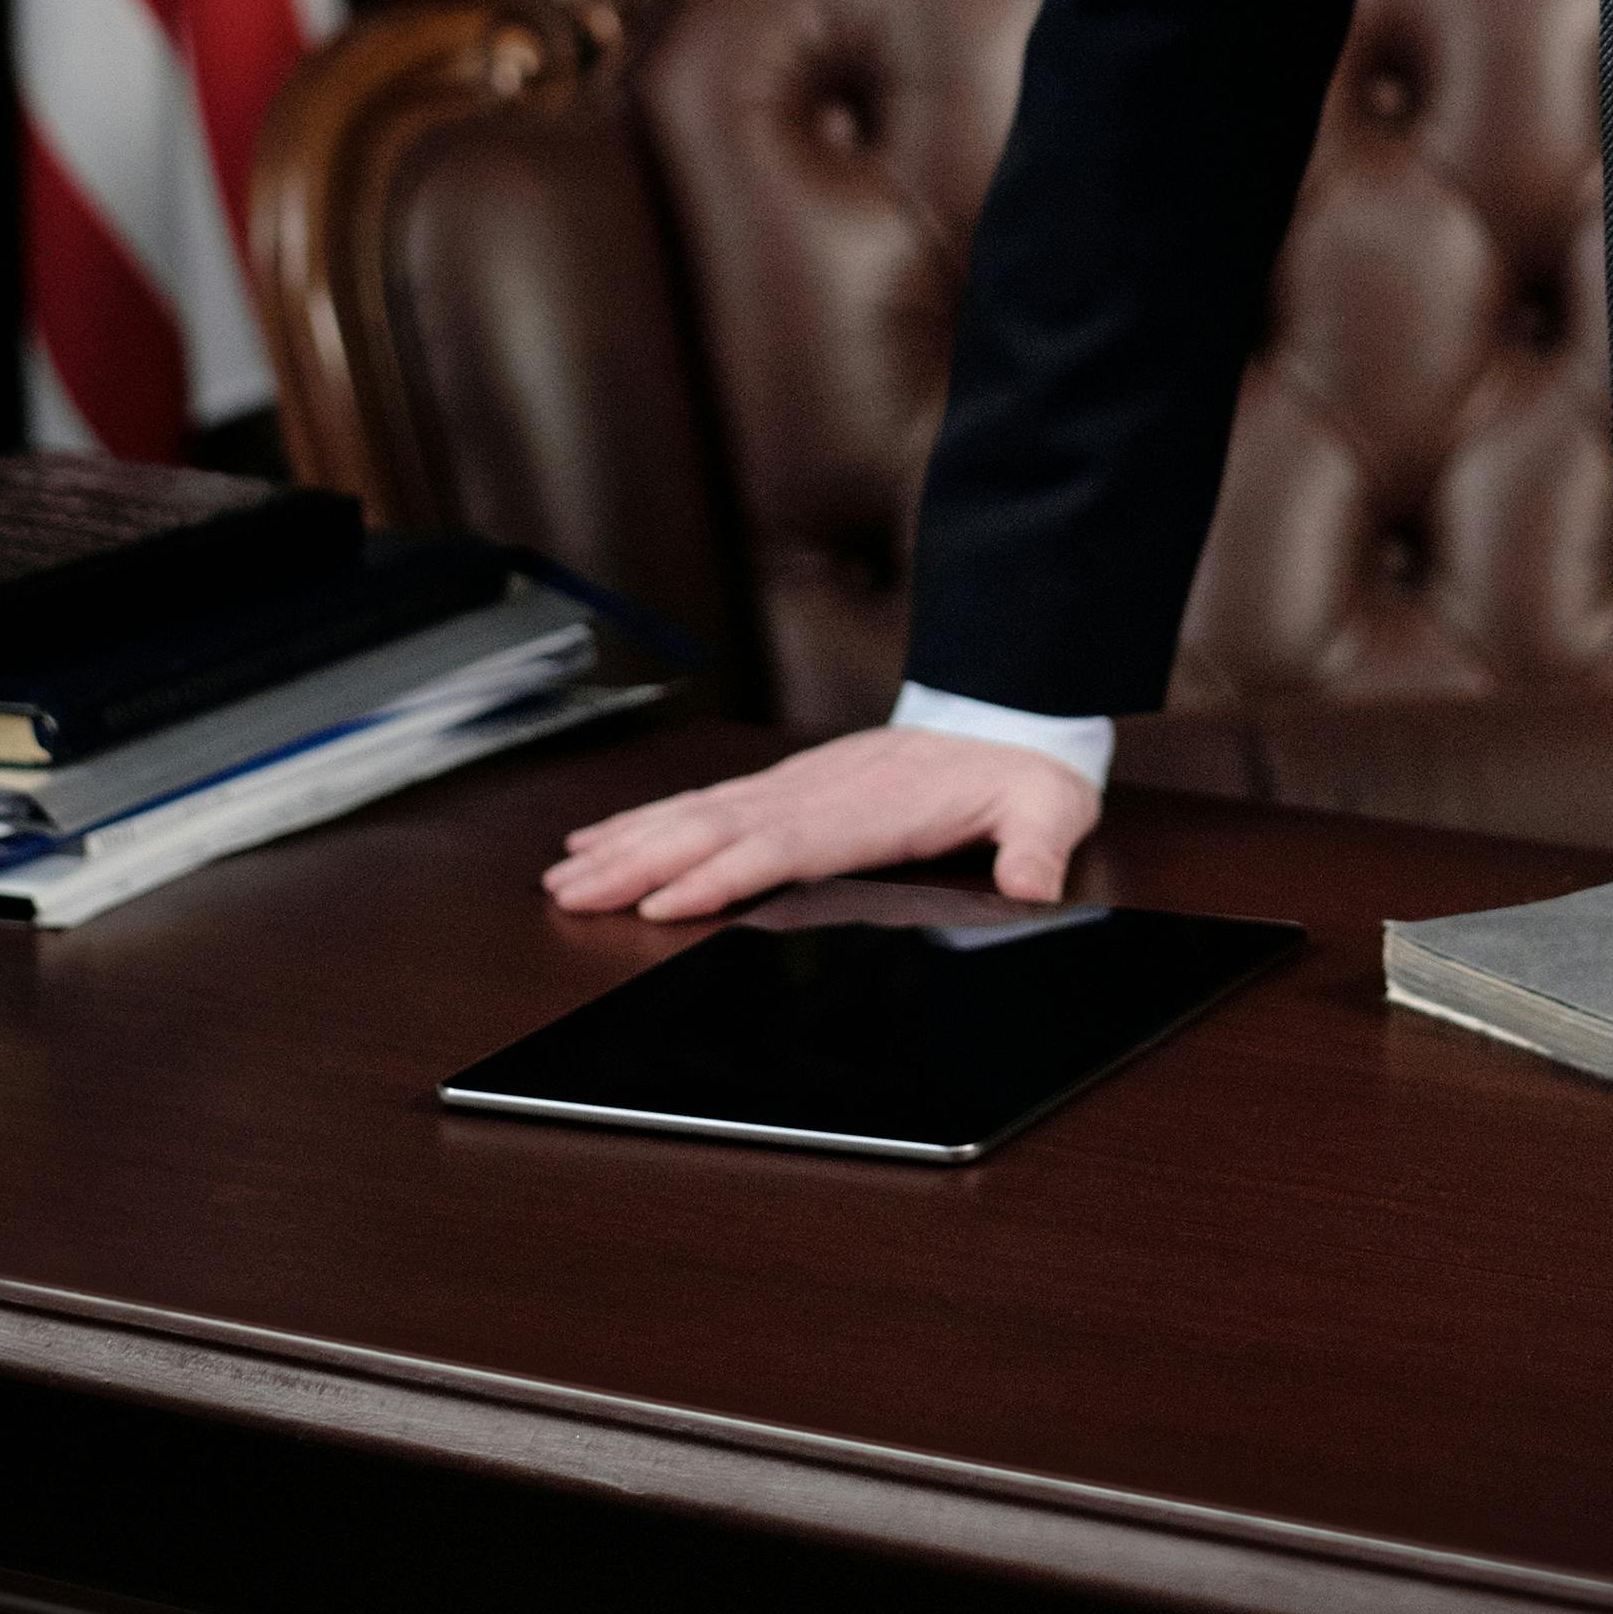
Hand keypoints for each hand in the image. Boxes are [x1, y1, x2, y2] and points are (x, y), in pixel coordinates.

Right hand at [543, 725, 1101, 923]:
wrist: (1008, 712)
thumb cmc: (1021, 771)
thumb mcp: (1046, 809)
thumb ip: (1036, 849)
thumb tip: (1033, 884)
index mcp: (869, 807)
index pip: (781, 845)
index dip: (721, 874)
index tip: (661, 901)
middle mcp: (817, 792)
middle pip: (715, 829)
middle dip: (639, 863)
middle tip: (572, 892)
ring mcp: (795, 785)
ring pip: (697, 815)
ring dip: (629, 844)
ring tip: (566, 872)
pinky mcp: (787, 787)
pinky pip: (707, 805)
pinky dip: (651, 822)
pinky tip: (610, 839)